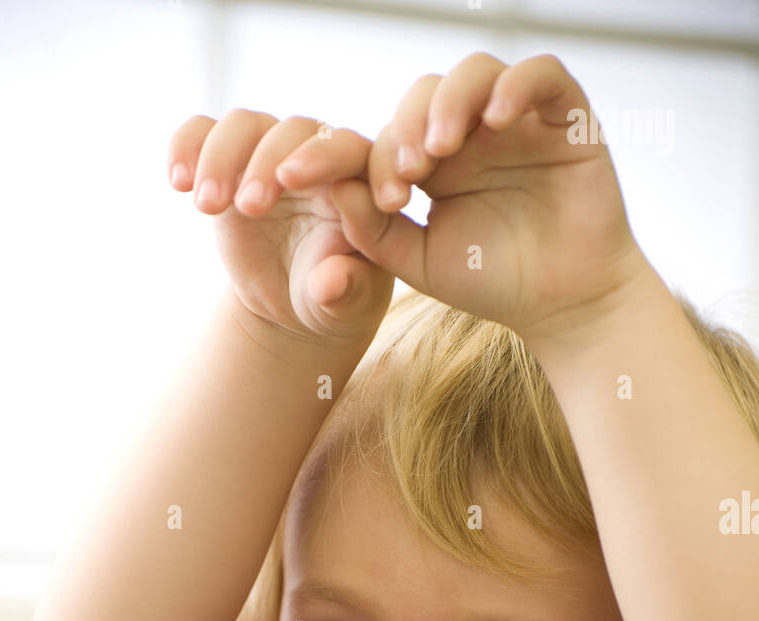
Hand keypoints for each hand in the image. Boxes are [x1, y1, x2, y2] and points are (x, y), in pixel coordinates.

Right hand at [167, 112, 393, 343]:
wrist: (292, 302)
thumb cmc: (335, 298)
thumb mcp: (349, 304)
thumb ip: (350, 289)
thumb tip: (330, 281)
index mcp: (360, 180)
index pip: (349, 150)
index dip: (322, 157)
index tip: (291, 179)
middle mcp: (318, 155)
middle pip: (293, 130)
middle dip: (266, 163)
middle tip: (248, 207)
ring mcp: (271, 153)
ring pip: (246, 125)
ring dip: (222, 158)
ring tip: (207, 206)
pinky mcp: (231, 162)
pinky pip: (203, 134)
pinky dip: (186, 146)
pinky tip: (177, 181)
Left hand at [279, 53, 647, 347]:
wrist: (564, 304)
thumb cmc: (494, 282)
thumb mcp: (418, 262)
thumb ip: (371, 231)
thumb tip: (330, 189)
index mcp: (429, 163)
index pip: (378, 136)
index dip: (336, 154)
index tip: (298, 179)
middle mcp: (469, 132)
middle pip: (421, 96)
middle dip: (400, 130)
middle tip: (400, 177)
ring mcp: (514, 119)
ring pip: (472, 72)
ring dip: (448, 103)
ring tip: (439, 150)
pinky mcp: (565, 114)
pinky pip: (540, 74)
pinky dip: (516, 85)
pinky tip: (497, 119)